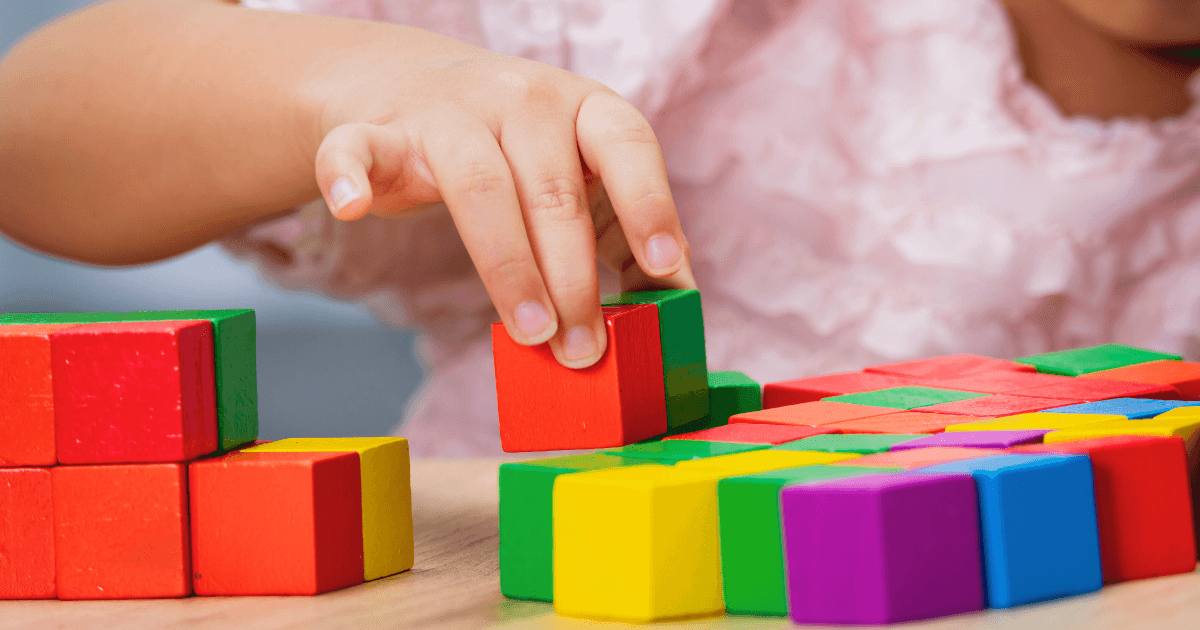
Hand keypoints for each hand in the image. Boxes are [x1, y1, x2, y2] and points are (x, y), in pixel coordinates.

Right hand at [312, 27, 694, 367]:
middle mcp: (521, 99)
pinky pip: (359, 149)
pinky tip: (350, 208)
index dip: (649, 204)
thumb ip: (621, 230)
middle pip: (553, 191)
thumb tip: (677, 300)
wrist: (413, 89)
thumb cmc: (516, 153)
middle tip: (583, 349)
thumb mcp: (579, 175)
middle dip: (573, 279)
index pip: (627, 146)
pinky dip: (349, 176)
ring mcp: (448, 113)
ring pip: (479, 186)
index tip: (663, 266)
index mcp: (581, 106)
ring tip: (531, 333)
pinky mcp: (381, 133)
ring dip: (507, 267)